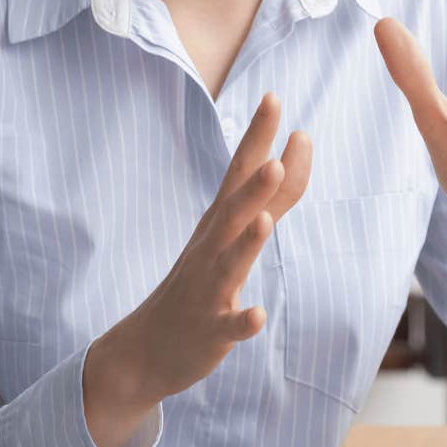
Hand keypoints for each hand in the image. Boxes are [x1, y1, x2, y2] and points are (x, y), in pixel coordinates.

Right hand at [83, 93, 310, 446]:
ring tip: (265, 219)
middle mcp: (210, 249)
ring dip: (248, 242)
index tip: (274, 98)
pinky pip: (227, 326)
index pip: (239, 172)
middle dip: (256, 182)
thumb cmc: (199, 284)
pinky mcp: (209, 330)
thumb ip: (273, 195)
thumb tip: (299, 147)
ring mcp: (207, 290)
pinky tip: (257, 315)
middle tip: (280, 148)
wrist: (147, 348)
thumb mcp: (234, 235)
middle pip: (233, 210)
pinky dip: (242, 321)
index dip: (257, 137)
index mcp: (218, 224)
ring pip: (229, 262)